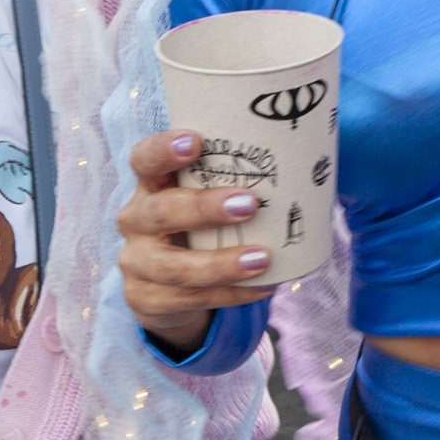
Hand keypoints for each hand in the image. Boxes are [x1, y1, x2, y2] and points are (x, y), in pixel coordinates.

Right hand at [117, 130, 277, 349]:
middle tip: (249, 204)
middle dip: (204, 209)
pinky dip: (230, 293)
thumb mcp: (201, 197)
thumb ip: (229, 181)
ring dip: (220, 264)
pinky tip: (262, 287)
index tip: (196, 141)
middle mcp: (135, 220)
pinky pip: (189, 299)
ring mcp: (137, 263)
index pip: (144, 160)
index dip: (164, 149)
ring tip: (262, 259)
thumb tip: (303, 162)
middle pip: (159, 212)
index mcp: (150, 185)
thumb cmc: (196, 225)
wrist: (164, 285)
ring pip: (174, 267)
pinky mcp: (147, 299)